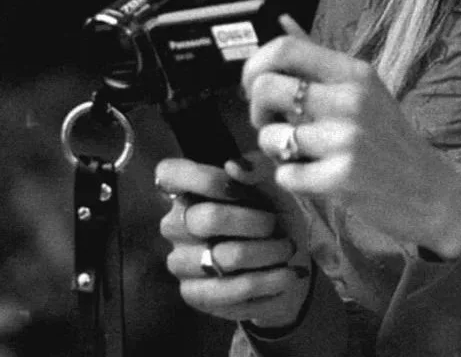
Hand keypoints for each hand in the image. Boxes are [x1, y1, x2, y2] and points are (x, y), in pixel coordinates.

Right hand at [156, 154, 311, 327]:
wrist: (291, 265)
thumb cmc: (276, 216)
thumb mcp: (276, 186)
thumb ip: (259, 167)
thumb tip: (234, 166)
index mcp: (188, 190)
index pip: (169, 173)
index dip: (204, 178)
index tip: (240, 189)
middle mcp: (175, 225)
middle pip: (207, 219)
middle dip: (254, 221)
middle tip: (274, 225)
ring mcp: (181, 262)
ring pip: (225, 257)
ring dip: (267, 253)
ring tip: (286, 250)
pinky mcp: (194, 295)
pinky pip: (230, 290)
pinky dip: (267, 281)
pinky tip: (286, 275)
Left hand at [242, 16, 460, 258]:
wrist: (431, 191)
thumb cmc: (390, 139)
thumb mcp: (364, 89)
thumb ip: (318, 58)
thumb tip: (282, 20)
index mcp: (354, 72)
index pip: (284, 48)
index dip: (255, 66)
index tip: (256, 86)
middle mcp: (351, 99)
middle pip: (266, 87)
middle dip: (257, 111)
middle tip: (274, 124)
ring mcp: (346, 139)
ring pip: (270, 136)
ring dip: (278, 151)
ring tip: (305, 155)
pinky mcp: (341, 178)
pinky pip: (285, 176)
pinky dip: (294, 181)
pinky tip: (319, 178)